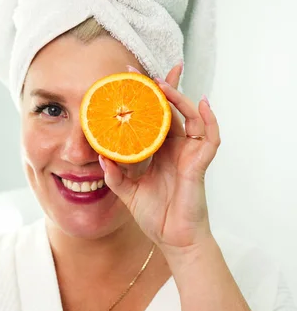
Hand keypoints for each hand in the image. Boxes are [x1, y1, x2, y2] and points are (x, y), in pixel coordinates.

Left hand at [99, 64, 220, 251]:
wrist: (172, 239)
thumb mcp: (128, 192)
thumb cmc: (155, 215)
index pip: (152, 118)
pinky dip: (209, 119)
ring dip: (178, 98)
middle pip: (172, 110)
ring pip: (190, 117)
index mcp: (159, 151)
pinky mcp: (200, 164)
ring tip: (163, 83)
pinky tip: (202, 103)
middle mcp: (176, 148)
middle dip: (162, 87)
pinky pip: (209, 137)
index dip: (144, 100)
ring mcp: (189, 154)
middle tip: (142, 71)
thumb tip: (100, 156)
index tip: (126, 81)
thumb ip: (115, 175)